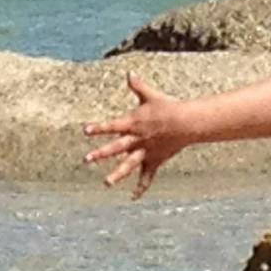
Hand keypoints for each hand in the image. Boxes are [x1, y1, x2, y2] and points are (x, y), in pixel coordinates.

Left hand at [83, 73, 188, 198]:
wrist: (185, 122)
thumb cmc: (167, 107)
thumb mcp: (150, 96)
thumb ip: (137, 85)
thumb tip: (129, 72)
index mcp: (133, 123)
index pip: (112, 125)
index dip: (99, 128)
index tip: (85, 131)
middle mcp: (137, 140)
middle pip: (117, 147)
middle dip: (101, 153)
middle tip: (87, 159)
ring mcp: (145, 152)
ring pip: (129, 165)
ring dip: (118, 174)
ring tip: (106, 183)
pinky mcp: (154, 161)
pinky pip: (147, 177)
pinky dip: (141, 187)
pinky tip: (133, 197)